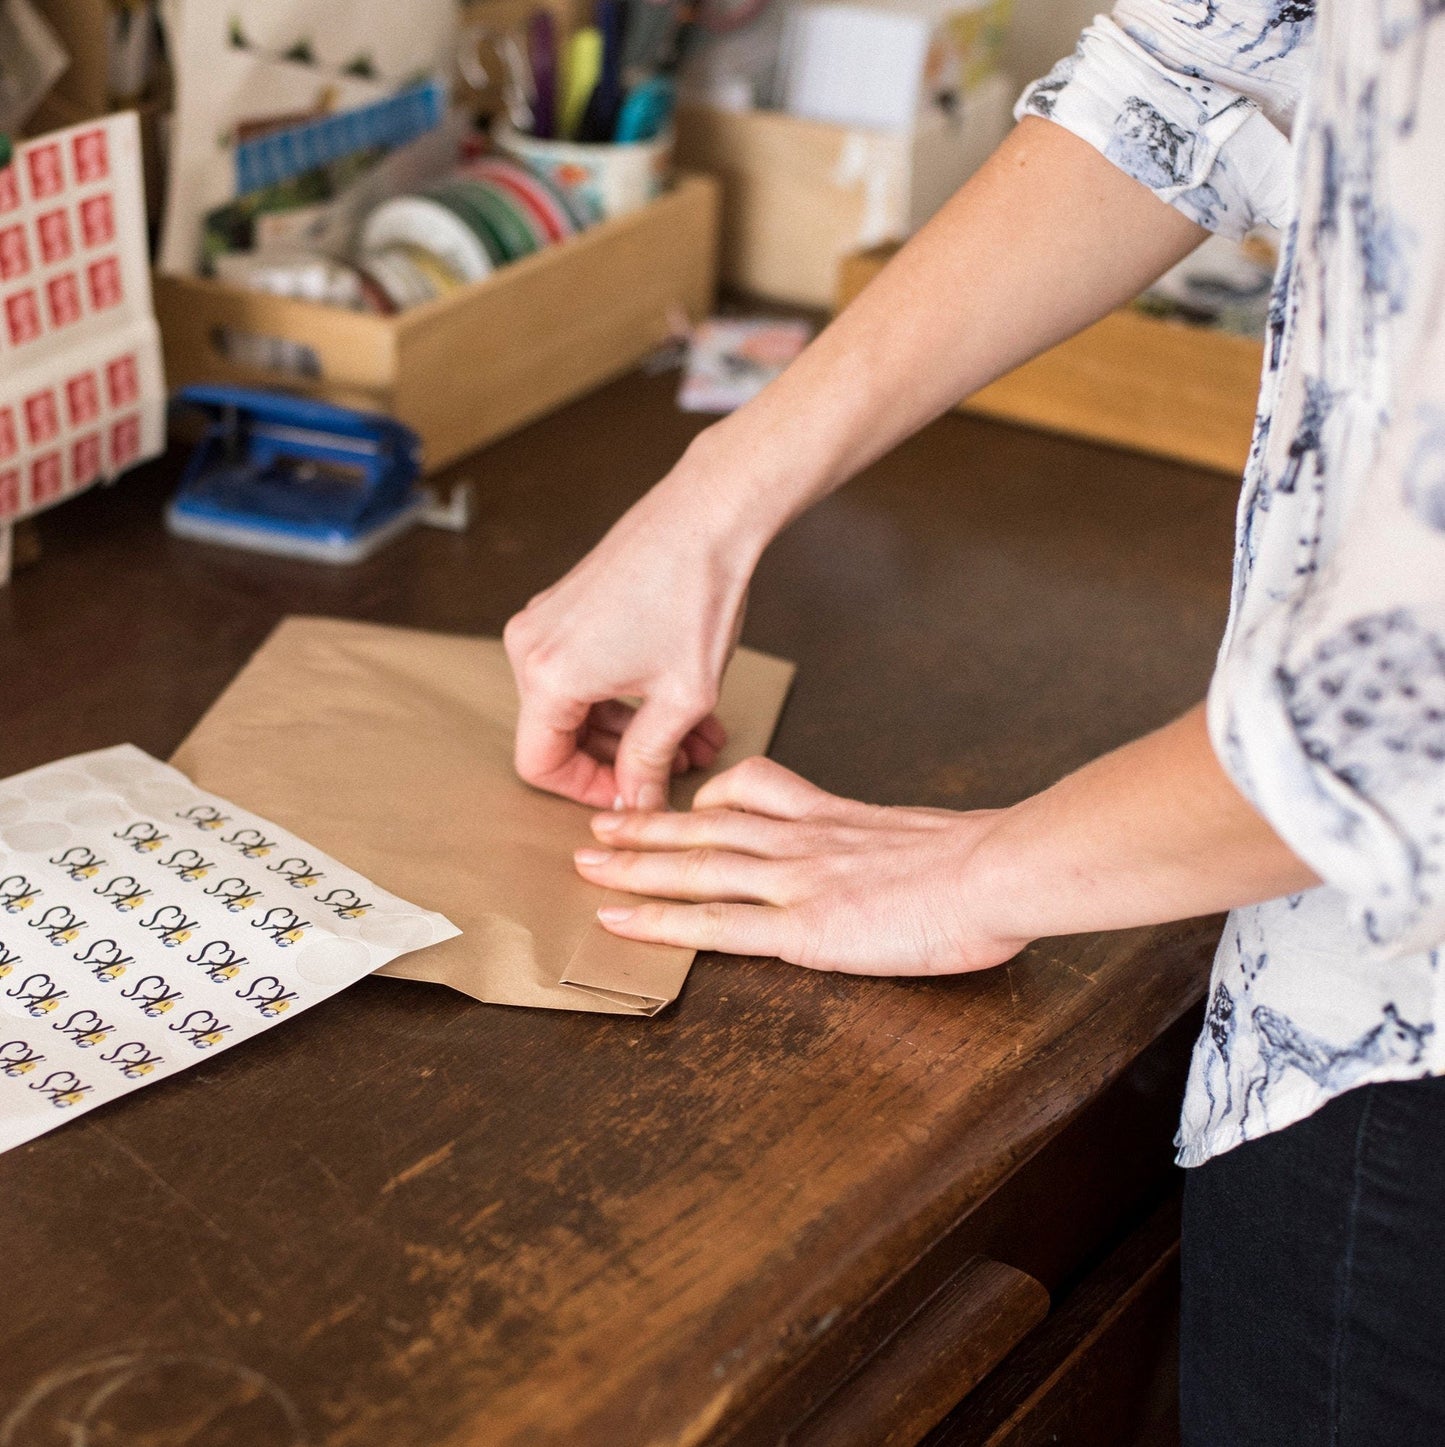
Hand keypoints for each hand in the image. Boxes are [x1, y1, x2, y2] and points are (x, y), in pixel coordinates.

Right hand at [504, 454, 762, 810]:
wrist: (708, 515)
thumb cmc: (695, 596)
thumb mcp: (682, 698)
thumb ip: (650, 760)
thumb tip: (637, 804)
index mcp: (547, 676)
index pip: (539, 765)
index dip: (588, 791)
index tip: (634, 795)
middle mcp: (530, 647)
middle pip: (558, 734)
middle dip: (623, 759)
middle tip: (680, 768)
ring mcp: (545, 621)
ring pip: (576, 704)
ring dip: (632, 729)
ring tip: (695, 740)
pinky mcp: (566, 605)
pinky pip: (583, 670)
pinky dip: (624, 694)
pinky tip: (679, 703)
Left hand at [574, 757, 1030, 974]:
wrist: (998, 871)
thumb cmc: (981, 862)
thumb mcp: (928, 835)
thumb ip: (889, 842)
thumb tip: (889, 856)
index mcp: (832, 815)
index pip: (753, 791)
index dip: (704, 798)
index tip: (675, 801)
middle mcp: (800, 839)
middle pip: (705, 826)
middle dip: (646, 826)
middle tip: (599, 826)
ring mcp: (794, 880)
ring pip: (694, 866)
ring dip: (634, 864)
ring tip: (588, 864)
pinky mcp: (799, 927)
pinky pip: (712, 923)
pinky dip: (658, 920)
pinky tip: (620, 921)